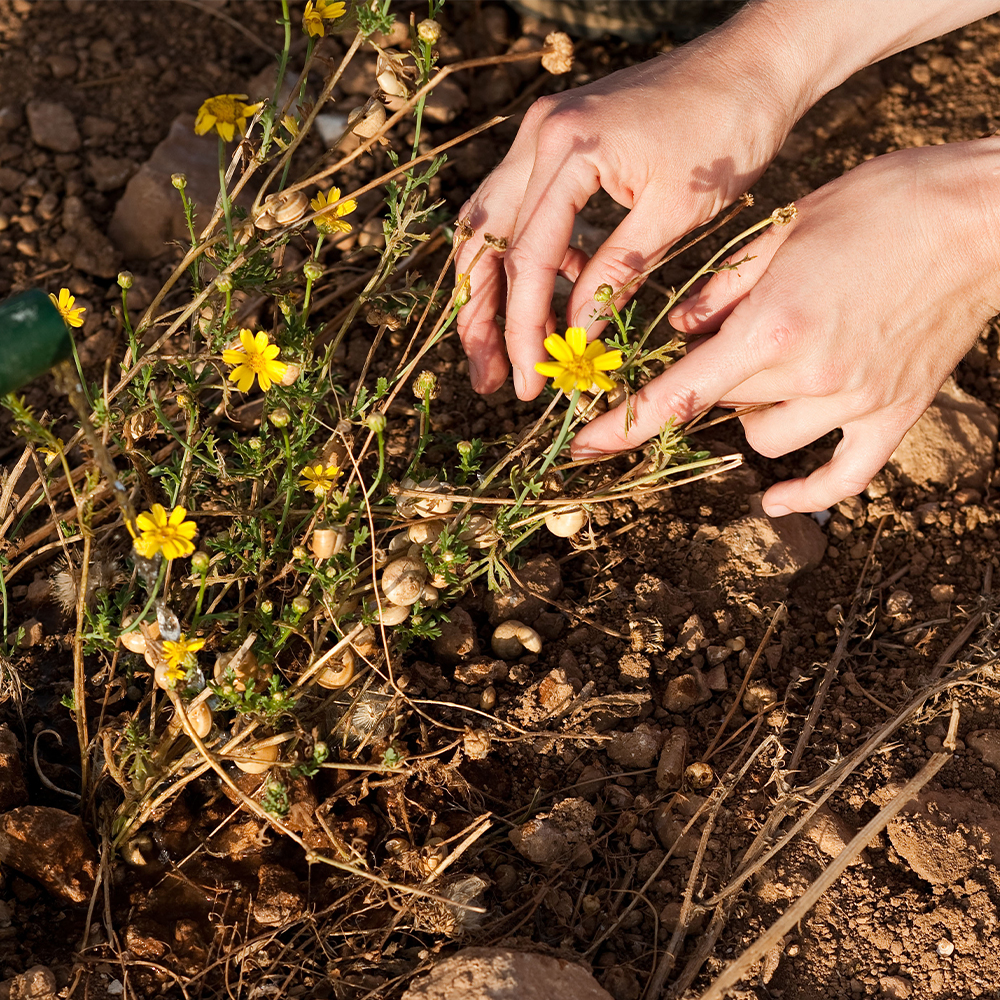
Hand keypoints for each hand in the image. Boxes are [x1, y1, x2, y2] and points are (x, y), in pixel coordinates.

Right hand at [454, 18, 802, 399]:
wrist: (755, 63)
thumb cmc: (728, 132)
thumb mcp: (674, 215)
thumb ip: (615, 276)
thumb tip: (577, 337)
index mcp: (569, 148)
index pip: (528, 257)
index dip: (524, 327)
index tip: (528, 379)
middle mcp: (540, 133)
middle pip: (484, 239)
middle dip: (481, 316)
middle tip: (489, 376)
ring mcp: (543, 131)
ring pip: (490, 223)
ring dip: (490, 288)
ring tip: (497, 347)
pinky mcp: (559, 138)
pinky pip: (523, 205)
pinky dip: (531, 253)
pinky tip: (556, 292)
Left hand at [573, 138, 999, 513]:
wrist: (987, 214)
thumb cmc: (883, 203)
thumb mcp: (786, 230)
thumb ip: (722, 290)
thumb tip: (677, 332)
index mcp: (771, 327)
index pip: (677, 393)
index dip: (623, 424)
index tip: (583, 447)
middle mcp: (808, 375)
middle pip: (719, 406)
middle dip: (701, 382)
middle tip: (713, 346)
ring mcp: (855, 401)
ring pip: (766, 438)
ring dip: (747, 413)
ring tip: (766, 369)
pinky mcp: (895, 415)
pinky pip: (842, 478)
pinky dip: (806, 491)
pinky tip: (777, 497)